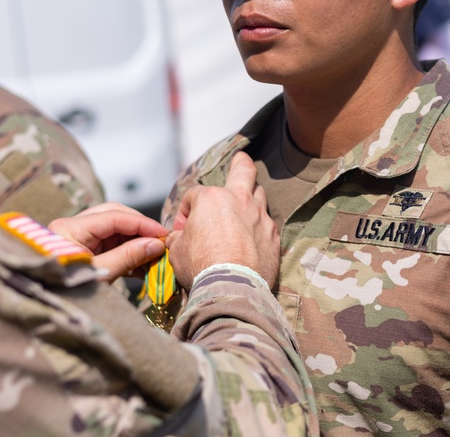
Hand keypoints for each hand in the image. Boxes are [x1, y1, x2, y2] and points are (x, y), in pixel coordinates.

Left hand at [49, 203, 168, 281]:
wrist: (44, 310)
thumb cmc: (64, 292)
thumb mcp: (99, 274)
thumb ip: (127, 256)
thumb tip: (155, 244)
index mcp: (71, 228)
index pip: (114, 216)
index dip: (142, 223)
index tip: (163, 234)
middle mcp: (74, 227)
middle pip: (115, 216)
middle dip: (140, 229)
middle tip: (160, 242)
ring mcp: (79, 238)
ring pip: (115, 231)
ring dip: (136, 242)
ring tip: (154, 256)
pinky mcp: (85, 251)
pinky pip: (111, 245)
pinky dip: (127, 253)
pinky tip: (143, 266)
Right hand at [167, 152, 277, 288]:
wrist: (232, 289)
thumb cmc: (200, 266)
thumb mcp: (177, 251)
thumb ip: (179, 238)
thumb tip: (178, 238)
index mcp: (212, 199)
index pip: (194, 194)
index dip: (185, 211)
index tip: (182, 231)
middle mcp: (239, 201)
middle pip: (244, 170)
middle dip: (240, 163)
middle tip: (240, 160)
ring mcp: (260, 216)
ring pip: (259, 194)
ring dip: (251, 198)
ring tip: (245, 205)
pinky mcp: (273, 235)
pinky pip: (267, 224)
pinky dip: (259, 227)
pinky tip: (253, 238)